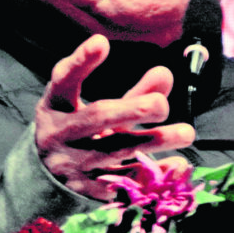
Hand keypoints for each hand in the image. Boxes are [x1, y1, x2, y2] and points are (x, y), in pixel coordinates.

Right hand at [34, 35, 194, 199]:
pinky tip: (178, 163)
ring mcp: (71, 165)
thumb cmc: (81, 133)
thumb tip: (166, 74)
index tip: (101, 42)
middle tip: (162, 105)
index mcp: (55, 106)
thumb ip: (133, 93)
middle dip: (132, 109)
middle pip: (96, 117)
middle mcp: (58, 134)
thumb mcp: (99, 109)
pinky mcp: (86, 190)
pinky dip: (151, 174)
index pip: (64, 80)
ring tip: (186, 133)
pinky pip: (123, 182)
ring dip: (153, 141)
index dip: (81, 62)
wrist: (47, 180)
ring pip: (116, 151)